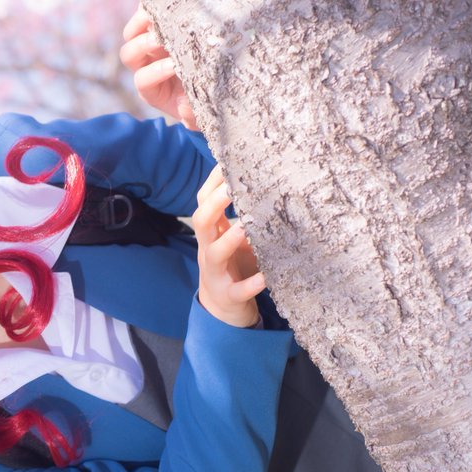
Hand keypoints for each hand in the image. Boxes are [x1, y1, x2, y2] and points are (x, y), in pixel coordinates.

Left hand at [120, 4, 198, 130]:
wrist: (212, 85)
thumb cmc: (205, 100)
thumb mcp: (200, 112)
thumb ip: (193, 114)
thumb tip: (186, 112)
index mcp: (152, 88)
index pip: (142, 79)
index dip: (155, 73)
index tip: (175, 67)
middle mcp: (146, 65)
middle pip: (129, 54)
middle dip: (143, 45)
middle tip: (162, 39)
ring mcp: (150, 43)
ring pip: (133, 31)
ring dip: (142, 21)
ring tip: (160, 13)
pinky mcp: (158, 23)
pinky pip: (146, 10)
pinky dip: (149, 1)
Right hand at [191, 166, 263, 326]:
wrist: (222, 310)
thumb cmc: (234, 266)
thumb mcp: (234, 239)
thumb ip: (245, 216)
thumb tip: (269, 183)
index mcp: (211, 233)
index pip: (204, 201)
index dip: (214, 183)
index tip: (229, 161)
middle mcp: (208, 249)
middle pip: (202, 221)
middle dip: (215, 203)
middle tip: (232, 186)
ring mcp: (216, 273)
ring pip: (215, 253)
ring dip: (229, 240)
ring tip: (246, 227)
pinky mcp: (228, 295)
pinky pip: (238, 290)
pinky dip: (251, 284)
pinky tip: (266, 277)